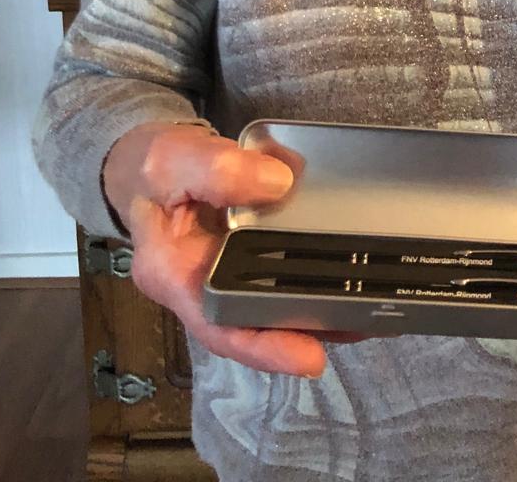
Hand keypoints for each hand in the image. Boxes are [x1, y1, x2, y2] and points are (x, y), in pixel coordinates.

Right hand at [106, 123, 376, 378]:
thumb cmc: (151, 164)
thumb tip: (278, 185)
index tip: (311, 358)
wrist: (145, 160)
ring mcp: (222, 275)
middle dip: (304, 330)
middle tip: (362, 324)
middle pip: (252, 323)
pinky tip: (348, 272)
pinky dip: (309, 276)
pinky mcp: (241, 258)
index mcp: (171, 274)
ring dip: (316, 309)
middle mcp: (198, 288)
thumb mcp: (174, 159)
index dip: (265, 346)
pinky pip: (275, 274)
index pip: (218, 324)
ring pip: (269, 304)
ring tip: (370, 309)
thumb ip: (218, 169)